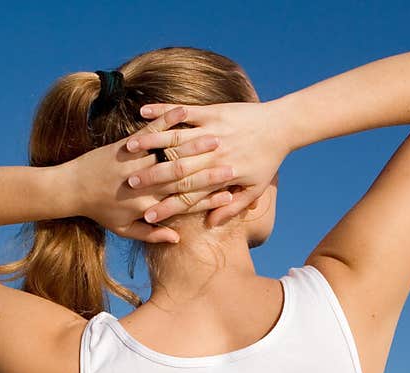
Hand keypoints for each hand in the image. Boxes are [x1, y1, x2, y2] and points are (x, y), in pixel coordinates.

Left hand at [57, 106, 237, 242]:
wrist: (71, 188)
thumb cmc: (100, 211)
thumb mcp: (125, 229)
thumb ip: (152, 233)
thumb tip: (177, 238)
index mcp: (149, 205)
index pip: (185, 202)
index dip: (209, 198)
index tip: (228, 192)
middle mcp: (145, 184)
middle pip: (183, 177)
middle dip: (209, 170)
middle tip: (232, 162)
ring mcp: (136, 162)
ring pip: (170, 153)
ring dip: (194, 144)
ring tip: (216, 138)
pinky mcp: (127, 145)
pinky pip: (151, 131)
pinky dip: (167, 120)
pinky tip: (185, 112)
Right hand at [125, 101, 290, 226]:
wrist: (281, 126)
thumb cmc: (267, 161)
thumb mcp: (254, 189)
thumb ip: (232, 208)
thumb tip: (211, 224)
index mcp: (222, 175)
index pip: (189, 196)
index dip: (168, 207)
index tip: (148, 217)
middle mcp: (214, 154)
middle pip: (176, 169)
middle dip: (151, 177)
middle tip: (128, 186)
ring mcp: (212, 130)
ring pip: (175, 138)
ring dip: (150, 142)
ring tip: (129, 149)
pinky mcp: (212, 111)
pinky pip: (183, 112)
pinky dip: (163, 112)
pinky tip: (144, 112)